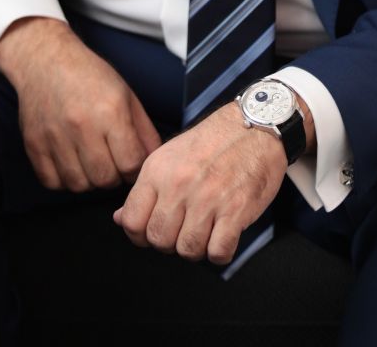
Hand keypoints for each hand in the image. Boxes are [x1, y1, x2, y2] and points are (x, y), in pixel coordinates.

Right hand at [0, 16, 160, 190]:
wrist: (46, 60)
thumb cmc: (89, 75)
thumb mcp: (126, 94)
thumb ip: (143, 130)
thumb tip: (153, 159)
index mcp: (110, 111)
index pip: (130, 163)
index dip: (135, 168)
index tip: (131, 161)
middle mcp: (82, 126)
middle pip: (105, 179)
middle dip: (114, 176)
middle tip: (111, 161)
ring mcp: (55, 137)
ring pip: (79, 185)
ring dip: (89, 179)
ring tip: (90, 160)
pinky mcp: (34, 144)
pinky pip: (52, 182)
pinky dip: (63, 179)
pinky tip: (70, 161)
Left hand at [112, 102, 287, 265]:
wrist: (255, 124)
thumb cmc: (214, 140)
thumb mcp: (170, 156)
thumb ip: (146, 189)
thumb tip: (121, 219)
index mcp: (158, 170)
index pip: (132, 222)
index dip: (140, 235)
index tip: (154, 232)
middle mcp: (179, 184)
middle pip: (159, 240)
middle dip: (171, 242)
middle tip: (184, 229)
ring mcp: (207, 198)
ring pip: (188, 250)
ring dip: (197, 248)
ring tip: (206, 231)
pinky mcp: (235, 210)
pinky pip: (219, 252)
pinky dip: (221, 252)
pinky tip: (224, 235)